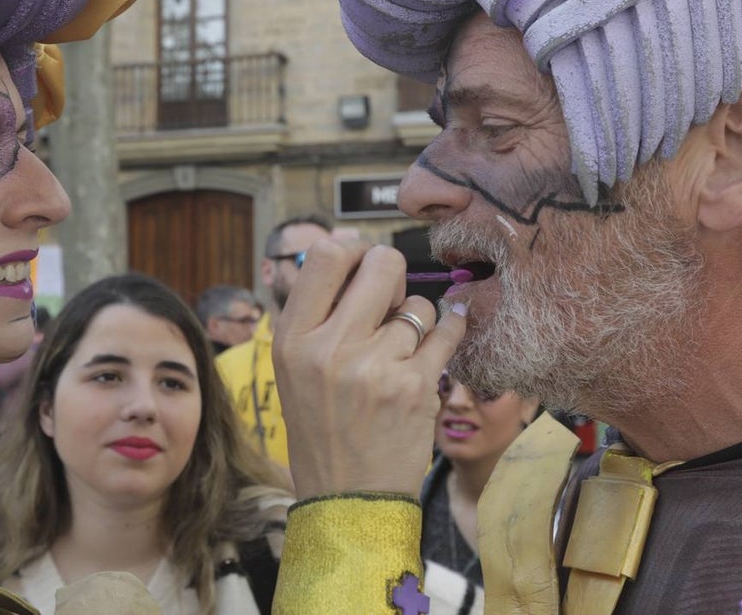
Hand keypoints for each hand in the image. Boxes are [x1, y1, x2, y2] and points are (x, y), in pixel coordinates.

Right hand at [273, 239, 465, 499]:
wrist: (347, 498)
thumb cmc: (322, 428)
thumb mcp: (294, 368)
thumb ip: (316, 312)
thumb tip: (348, 244)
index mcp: (292, 338)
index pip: (326, 254)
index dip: (353, 249)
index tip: (362, 266)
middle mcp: (329, 347)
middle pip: (380, 263)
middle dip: (393, 275)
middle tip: (390, 301)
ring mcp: (374, 366)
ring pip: (418, 304)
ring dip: (417, 320)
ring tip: (401, 351)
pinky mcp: (415, 386)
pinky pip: (447, 331)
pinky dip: (450, 333)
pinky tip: (439, 344)